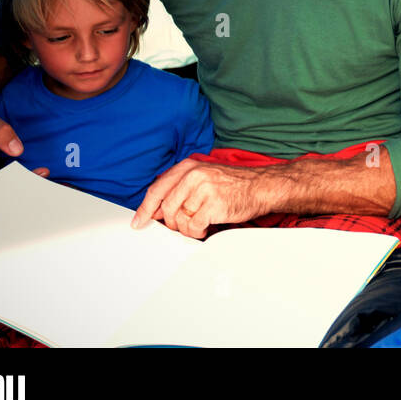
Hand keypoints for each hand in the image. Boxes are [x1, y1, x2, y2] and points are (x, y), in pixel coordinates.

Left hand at [131, 158, 269, 237]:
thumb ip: (180, 188)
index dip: (146, 208)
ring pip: (179, 220)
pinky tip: (206, 227)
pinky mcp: (212, 206)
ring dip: (187, 228)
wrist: (262, 186)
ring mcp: (203, 190)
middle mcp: (193, 176)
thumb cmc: (234, 184)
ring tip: (200, 223)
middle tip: (184, 225)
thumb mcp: (204, 176)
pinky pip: (193, 227)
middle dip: (172, 222)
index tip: (139, 221)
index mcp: (188, 167)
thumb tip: (158, 210)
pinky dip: (197, 232)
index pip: (157, 189)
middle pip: (166, 208)